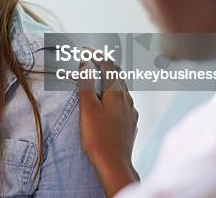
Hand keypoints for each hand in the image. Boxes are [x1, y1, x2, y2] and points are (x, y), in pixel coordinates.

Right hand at [78, 60, 139, 196]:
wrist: (115, 165)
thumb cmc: (98, 137)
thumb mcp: (87, 108)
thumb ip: (86, 83)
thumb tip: (86, 63)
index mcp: (116, 92)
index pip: (107, 64)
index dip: (95, 55)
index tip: (84, 50)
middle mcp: (127, 99)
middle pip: (117, 73)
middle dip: (104, 63)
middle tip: (90, 58)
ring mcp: (131, 111)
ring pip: (121, 87)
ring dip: (109, 77)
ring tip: (97, 75)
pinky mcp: (131, 123)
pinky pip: (123, 101)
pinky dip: (114, 92)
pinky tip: (108, 100)